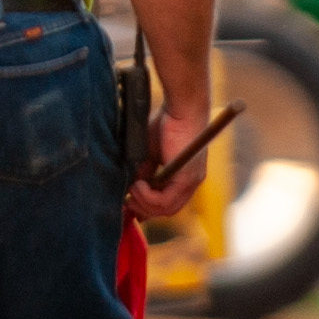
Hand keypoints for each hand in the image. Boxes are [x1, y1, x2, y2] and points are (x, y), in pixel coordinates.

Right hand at [128, 100, 212, 223]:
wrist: (181, 108)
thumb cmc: (166, 123)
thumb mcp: (150, 152)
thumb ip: (144, 171)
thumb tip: (132, 186)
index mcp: (184, 176)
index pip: (168, 202)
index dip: (148, 207)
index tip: (130, 204)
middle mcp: (191, 182)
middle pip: (167, 210)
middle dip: (144, 209)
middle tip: (127, 201)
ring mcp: (191, 182)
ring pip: (167, 209)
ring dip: (144, 203)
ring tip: (132, 189)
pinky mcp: (187, 179)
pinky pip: (166, 201)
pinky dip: (148, 197)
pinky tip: (138, 185)